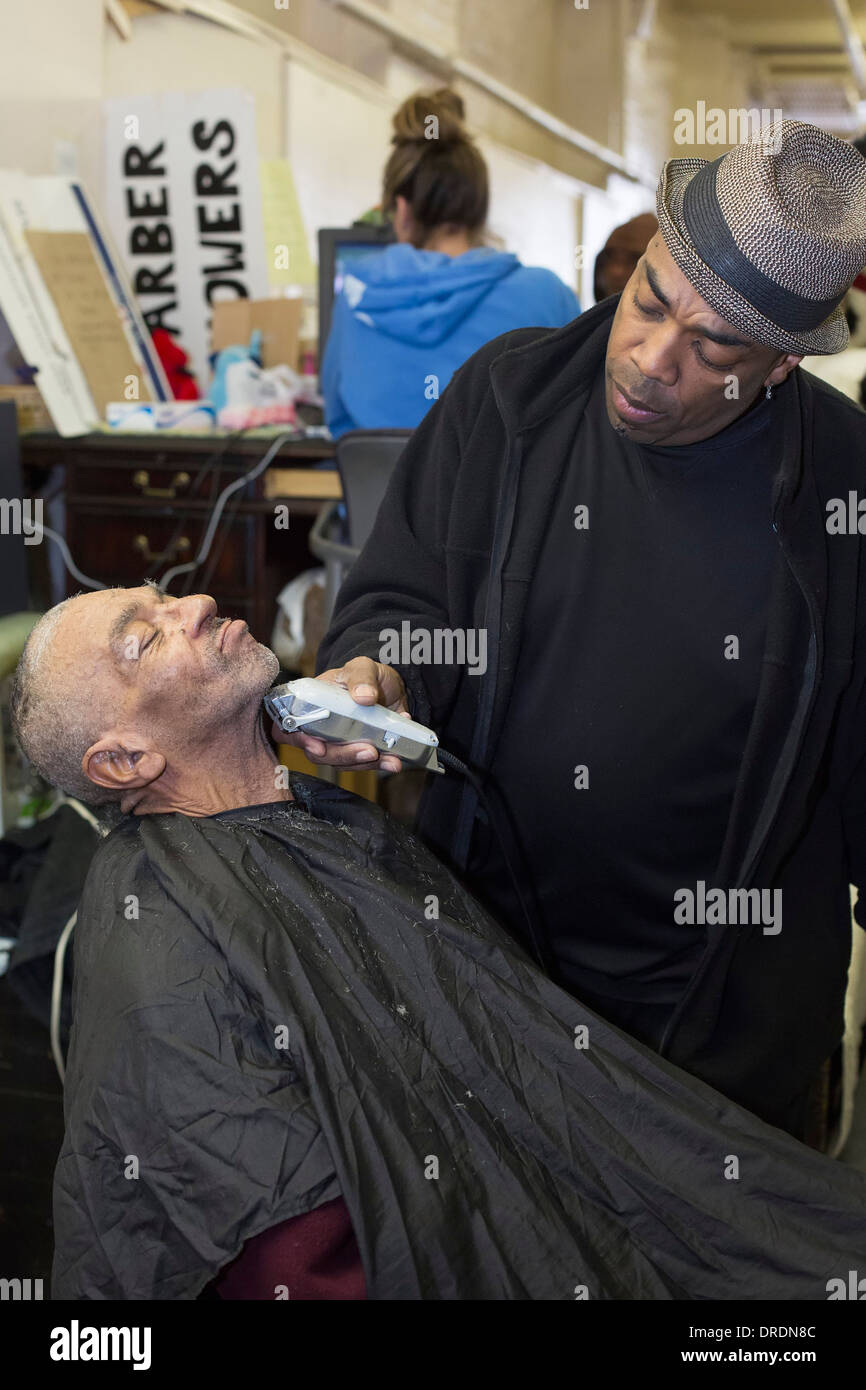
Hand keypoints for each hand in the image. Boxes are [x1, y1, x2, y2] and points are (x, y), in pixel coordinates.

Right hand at [271, 657, 410, 772]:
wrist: (390, 688)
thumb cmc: (365, 675)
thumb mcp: (363, 667)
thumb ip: (361, 676)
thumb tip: (363, 696)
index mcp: (309, 705)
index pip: (289, 727)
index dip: (299, 741)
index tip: (319, 748)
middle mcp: (319, 728)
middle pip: (317, 753)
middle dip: (342, 755)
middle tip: (368, 750)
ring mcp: (338, 742)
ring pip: (341, 763)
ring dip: (364, 764)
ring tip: (389, 758)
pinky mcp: (357, 751)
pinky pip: (362, 764)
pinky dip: (380, 764)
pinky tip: (395, 758)